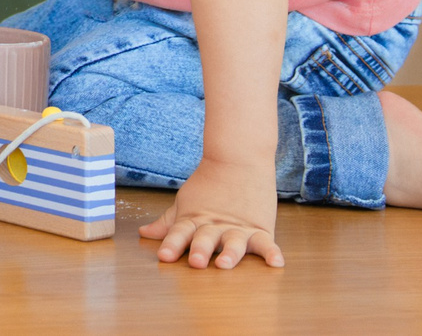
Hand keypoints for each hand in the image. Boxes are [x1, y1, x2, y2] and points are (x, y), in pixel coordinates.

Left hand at [140, 159, 284, 269]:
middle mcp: (215, 225)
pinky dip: (272, 253)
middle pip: (206, 238)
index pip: (180, 232)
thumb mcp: (186, 202)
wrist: (239, 157)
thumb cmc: (209, 183)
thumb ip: (169, 222)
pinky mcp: (260, 228)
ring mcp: (238, 228)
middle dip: (200, 250)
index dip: (172, 244)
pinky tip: (276, 263)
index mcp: (195, 220)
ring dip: (230, 254)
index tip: (164, 257)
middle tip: (196, 261)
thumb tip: (144, 233)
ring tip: (226, 264)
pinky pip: (266, 243)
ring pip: (234, 242)